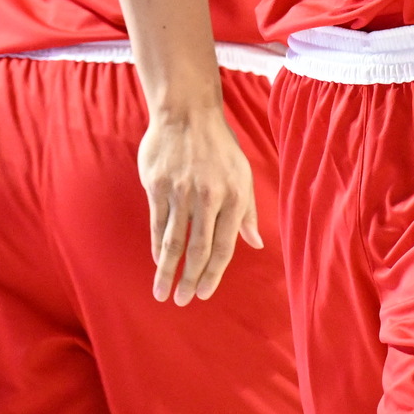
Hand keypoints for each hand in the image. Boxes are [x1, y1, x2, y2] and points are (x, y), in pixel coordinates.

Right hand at [138, 104, 261, 305]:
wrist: (187, 113)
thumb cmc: (219, 146)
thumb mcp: (243, 174)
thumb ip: (247, 211)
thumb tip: (256, 243)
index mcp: (233, 195)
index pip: (223, 245)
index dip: (214, 274)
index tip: (204, 293)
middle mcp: (208, 196)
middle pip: (197, 249)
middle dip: (190, 280)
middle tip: (183, 301)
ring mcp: (180, 191)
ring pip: (173, 241)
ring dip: (168, 271)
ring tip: (162, 293)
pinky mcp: (157, 185)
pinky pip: (157, 223)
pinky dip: (157, 245)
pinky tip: (157, 260)